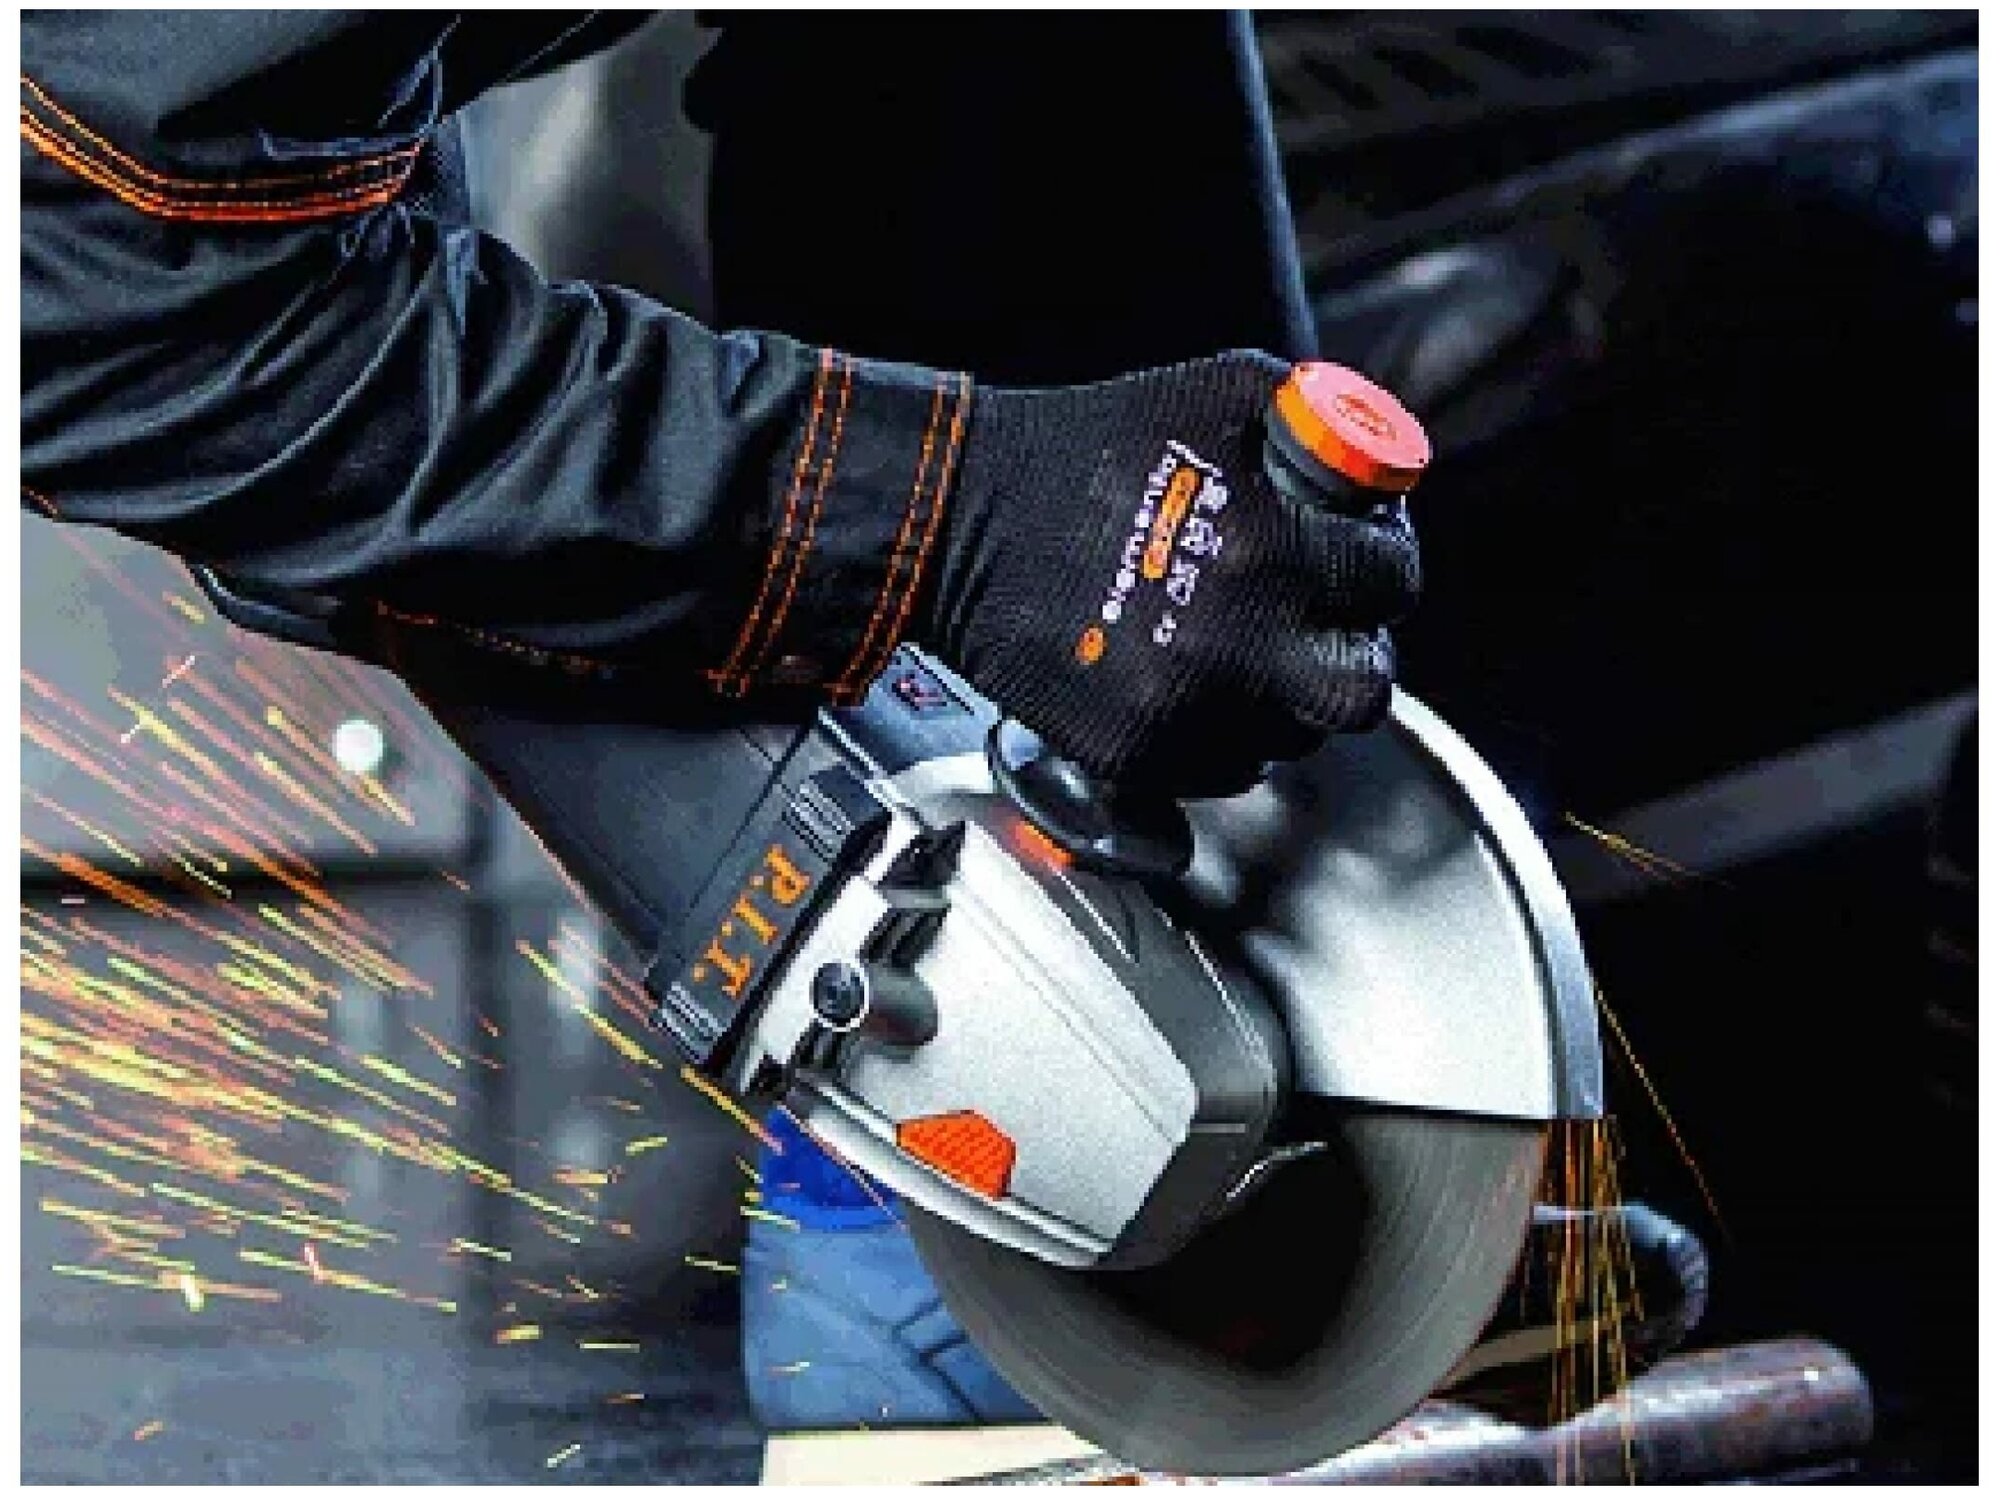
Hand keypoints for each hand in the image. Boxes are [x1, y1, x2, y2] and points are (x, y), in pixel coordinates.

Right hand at [919, 350, 1420, 796]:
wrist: (962, 521)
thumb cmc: (1090, 448)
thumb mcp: (1223, 394)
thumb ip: (1323, 432)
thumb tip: (1381, 481)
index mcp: (1272, 548)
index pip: (1392, 581)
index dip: (1382, 560)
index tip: (1357, 555)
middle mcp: (1239, 644)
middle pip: (1365, 690)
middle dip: (1356, 649)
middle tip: (1327, 624)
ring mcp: (1186, 713)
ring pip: (1295, 736)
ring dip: (1285, 690)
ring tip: (1242, 638)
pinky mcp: (1137, 756)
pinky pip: (1227, 766)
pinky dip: (1224, 727)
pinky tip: (1191, 672)